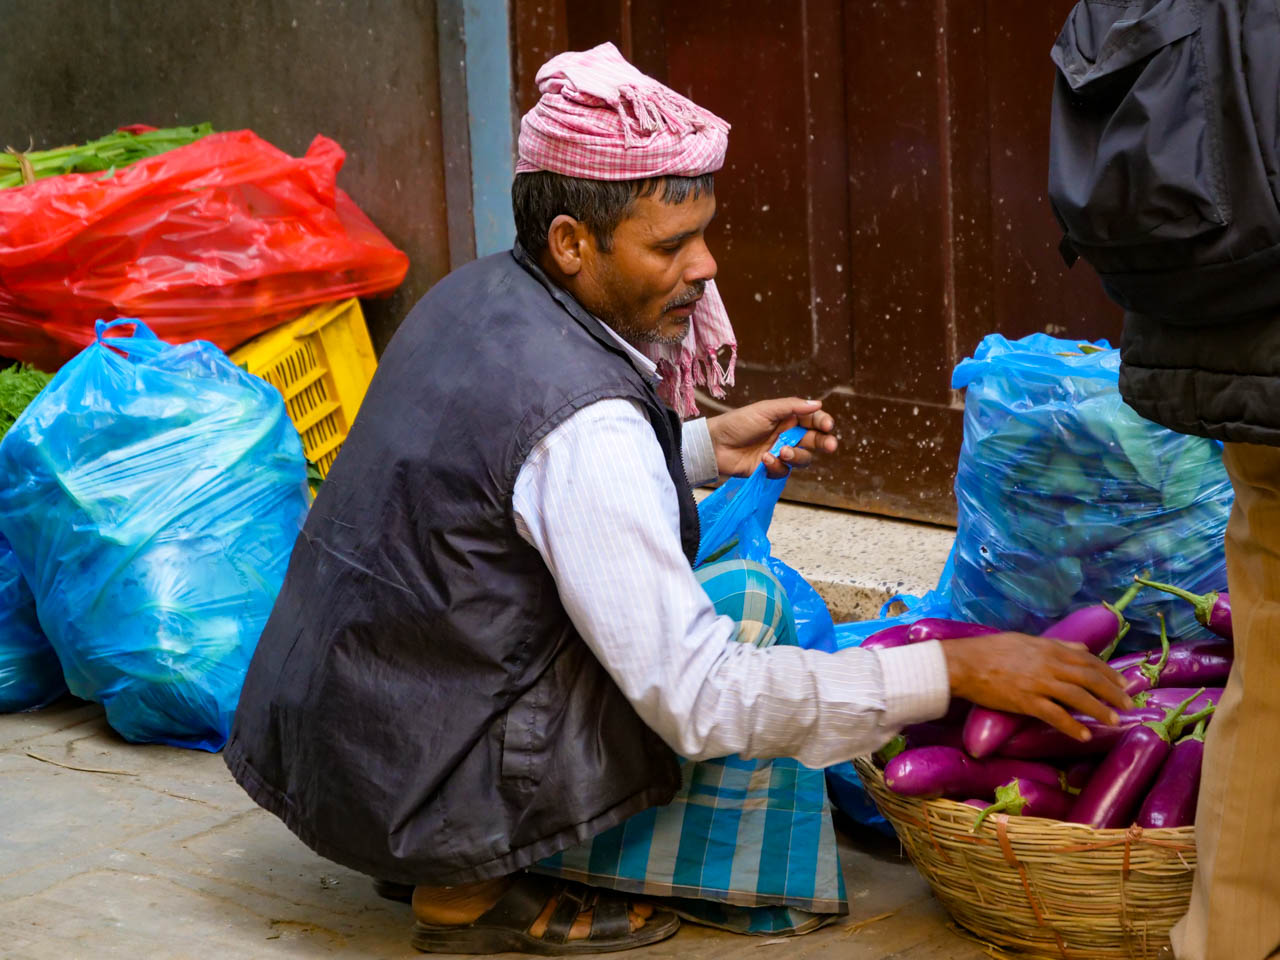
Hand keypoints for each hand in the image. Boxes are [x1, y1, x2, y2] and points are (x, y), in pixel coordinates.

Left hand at [705, 398, 837, 478]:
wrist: (715, 445)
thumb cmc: (738, 423)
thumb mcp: (765, 410)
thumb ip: (792, 407)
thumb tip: (817, 404)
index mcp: (787, 418)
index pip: (813, 420)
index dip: (823, 423)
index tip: (828, 426)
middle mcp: (787, 436)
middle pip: (815, 441)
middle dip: (825, 443)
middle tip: (831, 446)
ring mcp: (780, 453)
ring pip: (802, 458)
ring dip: (796, 456)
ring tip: (781, 452)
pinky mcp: (770, 469)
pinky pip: (784, 471)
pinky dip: (777, 466)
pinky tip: (764, 460)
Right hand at [942, 633, 1133, 741]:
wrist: (964, 664)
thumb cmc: (991, 650)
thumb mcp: (1027, 640)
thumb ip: (1057, 645)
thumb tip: (1082, 648)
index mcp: (1050, 649)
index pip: (1089, 661)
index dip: (1109, 673)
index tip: (1124, 683)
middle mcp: (1050, 665)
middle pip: (1090, 679)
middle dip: (1113, 693)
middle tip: (1129, 705)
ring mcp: (1039, 683)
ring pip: (1079, 697)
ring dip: (1100, 710)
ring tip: (1115, 721)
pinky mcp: (1026, 701)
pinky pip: (1055, 715)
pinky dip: (1072, 726)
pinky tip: (1084, 736)